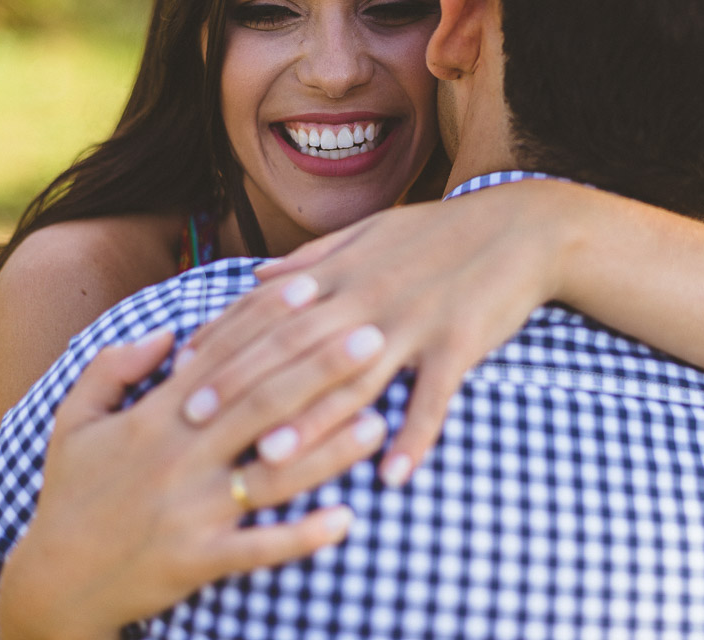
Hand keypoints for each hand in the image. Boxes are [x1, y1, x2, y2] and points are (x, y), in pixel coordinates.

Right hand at [0, 329, 386, 639]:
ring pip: (272, 474)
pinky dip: (302, 536)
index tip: (313, 289)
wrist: (52, 585)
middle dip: (320, 369)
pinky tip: (346, 520)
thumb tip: (169, 331)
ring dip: (330, 450)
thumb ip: (113, 367)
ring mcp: (191, 510)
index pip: (222, 356)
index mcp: (155, 417)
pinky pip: (259, 549)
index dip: (268, 320)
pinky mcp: (197, 559)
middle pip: (262, 404)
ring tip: (379, 424)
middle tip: (373, 338)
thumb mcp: (72, 421)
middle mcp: (179, 457)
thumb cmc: (71, 494)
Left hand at [175, 179, 580, 486]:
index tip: (181, 370)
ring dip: (313, 420)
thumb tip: (258, 276)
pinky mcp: (460, 342)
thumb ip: (313, 256)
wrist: (522, 227)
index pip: (271, 308)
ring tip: (271, 459)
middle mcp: (370, 295)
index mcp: (344, 269)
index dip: (225, 339)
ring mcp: (415, 320)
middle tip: (196, 423)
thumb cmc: (443, 231)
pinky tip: (393, 476)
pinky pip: (434, 396)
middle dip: (242, 383)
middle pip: (296, 345)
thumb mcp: (373, 231)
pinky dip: (415, 435)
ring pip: (354, 376)